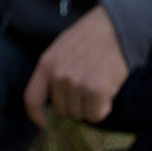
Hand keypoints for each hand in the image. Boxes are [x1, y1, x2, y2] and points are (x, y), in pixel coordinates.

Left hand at [23, 5, 128, 127]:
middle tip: (88, 86)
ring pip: (80, 114)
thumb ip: (54, 71)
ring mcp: (76, 82)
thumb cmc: (92, 37)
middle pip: (61, 110)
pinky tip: (107, 89)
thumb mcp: (62, 49)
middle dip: (75, 105)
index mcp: (46, 63)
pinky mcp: (96, 89)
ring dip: (90, 105)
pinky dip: (103, 107)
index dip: (37, 116)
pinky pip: (95, 114)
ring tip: (98, 82)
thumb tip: (53, 102)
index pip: (32, 99)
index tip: (44, 123)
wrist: (119, 27)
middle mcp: (58, 75)